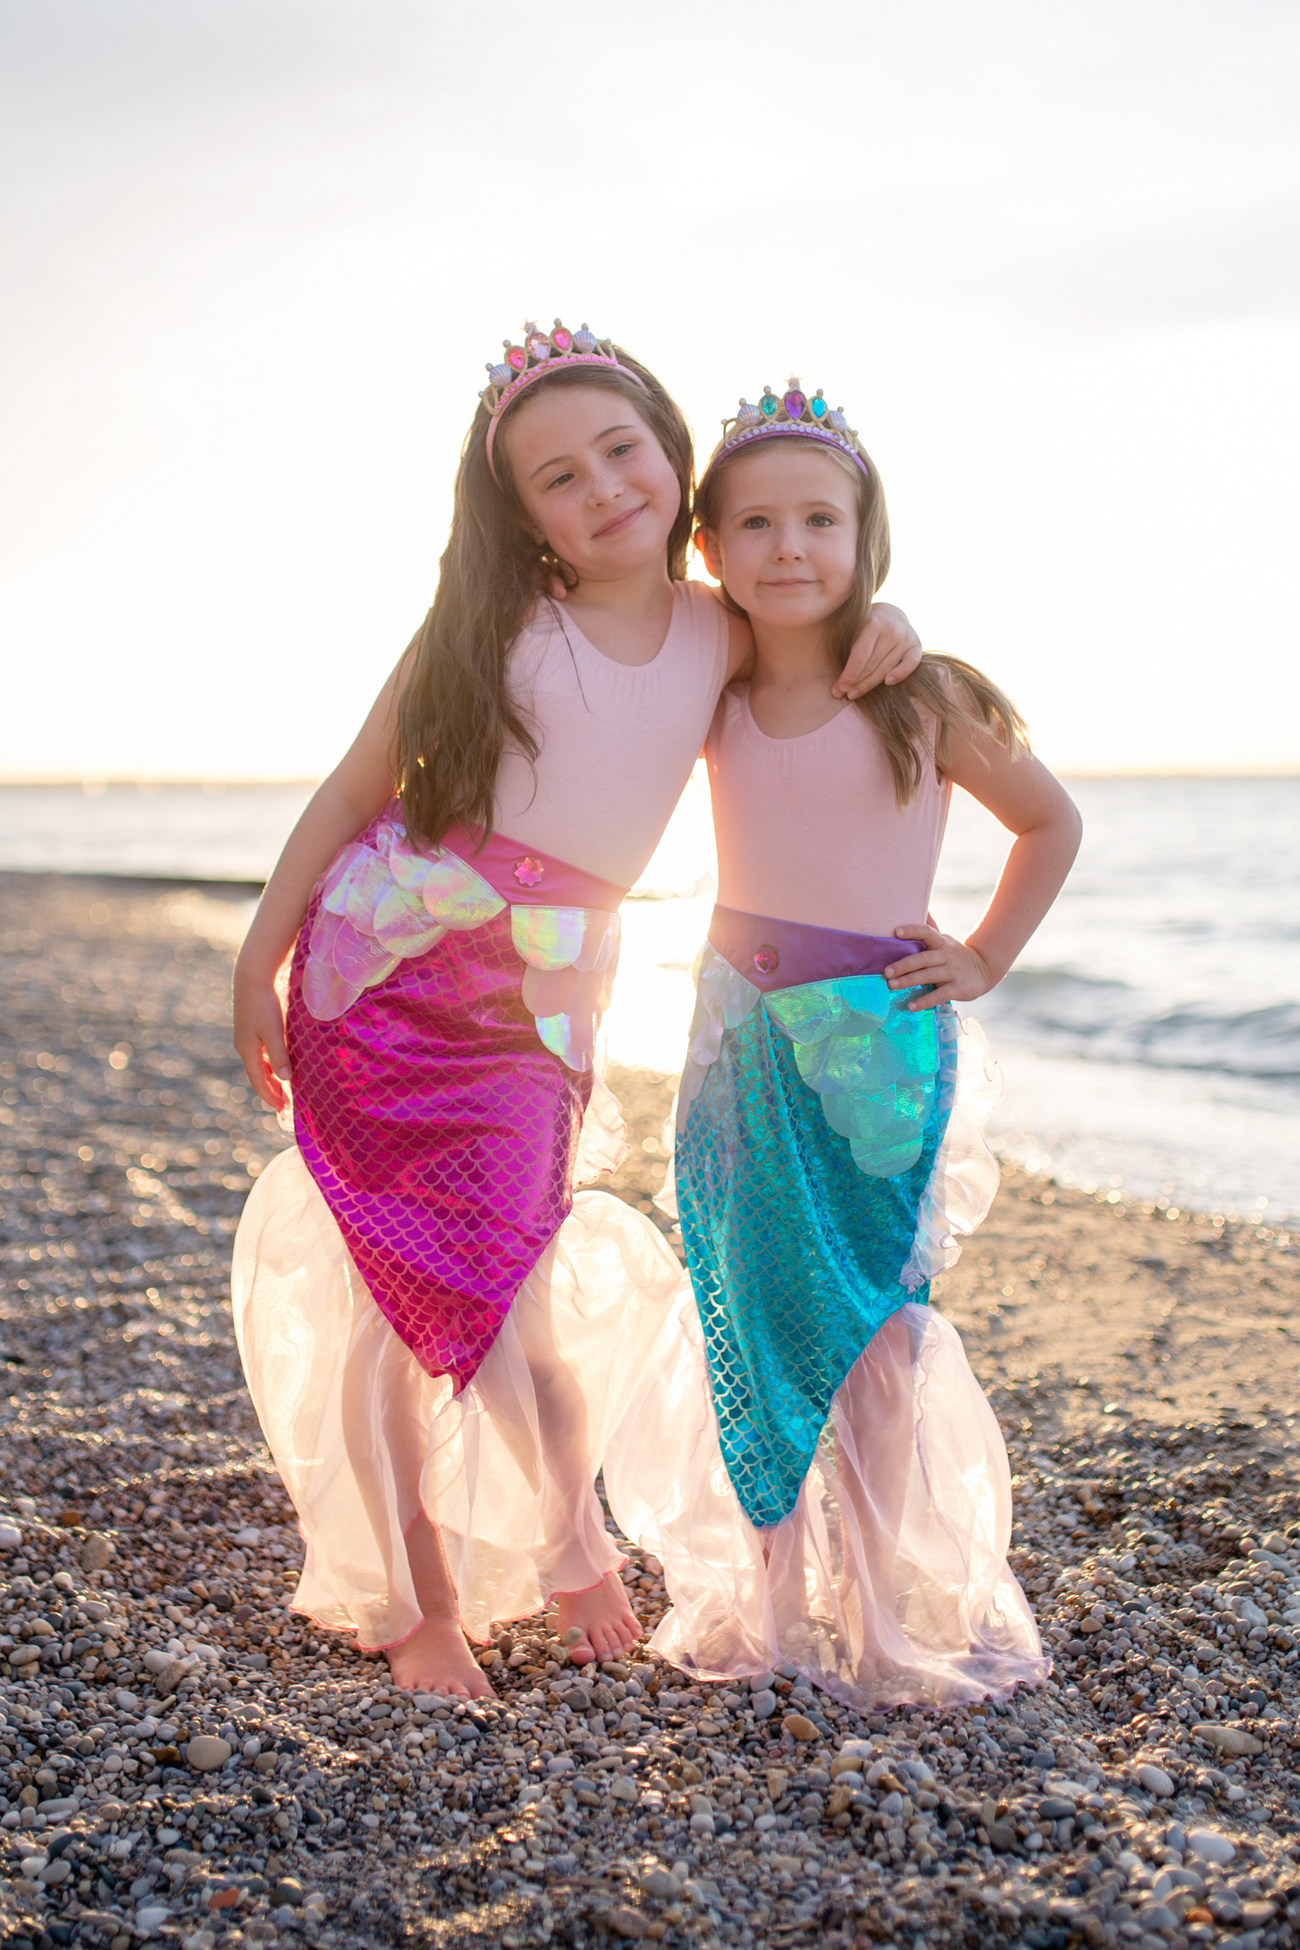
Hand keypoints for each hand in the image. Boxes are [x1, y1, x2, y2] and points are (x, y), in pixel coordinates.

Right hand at [233, 972, 291, 1111]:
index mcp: (247, 1050)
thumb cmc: (264, 1005)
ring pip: (259, 1064)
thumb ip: (280, 1055)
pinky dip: (270, 1064)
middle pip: (257, 1075)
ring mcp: (246, 1038)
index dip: (270, 1096)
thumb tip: (286, 1080)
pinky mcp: (250, 1029)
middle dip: (270, 1090)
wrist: (251, 978)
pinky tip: (279, 1064)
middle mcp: (244, 1047)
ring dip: (271, 1077)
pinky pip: (260, 1054)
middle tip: (284, 1104)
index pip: (258, 1081)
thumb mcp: (274, 1031)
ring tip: (283, 1088)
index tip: (282, 1108)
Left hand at [832, 602, 922, 699]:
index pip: (860, 655)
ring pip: (887, 668)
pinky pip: (911, 664)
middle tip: (842, 694)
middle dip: (856, 682)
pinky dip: (901, 674)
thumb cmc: (864, 622)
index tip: (839, 689)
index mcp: (874, 622)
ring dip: (870, 684)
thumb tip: (835, 672)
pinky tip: (888, 683)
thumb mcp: (853, 624)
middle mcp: (892, 630)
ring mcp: (907, 638)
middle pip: (872, 664)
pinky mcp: (917, 645)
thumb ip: (846, 643)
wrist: (890, 612)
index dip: (849, 674)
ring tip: (854, 694)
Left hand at [884, 923, 996, 1009]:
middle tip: (886, 971)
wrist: (984, 970)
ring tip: (891, 986)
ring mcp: (952, 972)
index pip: (927, 932)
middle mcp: (946, 955)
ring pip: (928, 976)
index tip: (896, 932)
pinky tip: (911, 1006)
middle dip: (904, 965)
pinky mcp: (958, 988)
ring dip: (909, 981)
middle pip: (923, 958)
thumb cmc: (954, 955)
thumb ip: (930, 929)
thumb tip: (920, 907)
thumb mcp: (944, 940)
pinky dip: (925, 1001)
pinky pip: (939, 995)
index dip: (912, 931)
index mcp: (941, 942)